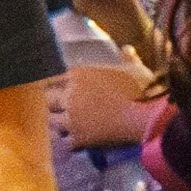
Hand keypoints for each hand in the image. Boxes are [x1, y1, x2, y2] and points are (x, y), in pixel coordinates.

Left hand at [47, 62, 161, 152]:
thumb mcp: (134, 69)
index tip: (56, 89)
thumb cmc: (139, 90)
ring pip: (52, 122)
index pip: (53, 79)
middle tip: (60, 108)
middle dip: (53, 104)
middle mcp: (69, 96)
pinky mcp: (77, 138)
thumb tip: (126, 49)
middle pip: (48, 101)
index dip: (54, 86)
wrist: (142, 119)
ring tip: (67, 125)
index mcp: (79, 75)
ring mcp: (71, 119)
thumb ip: (127, 58)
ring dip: (59, 123)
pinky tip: (78, 140)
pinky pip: (66, 141)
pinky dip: (72, 141)